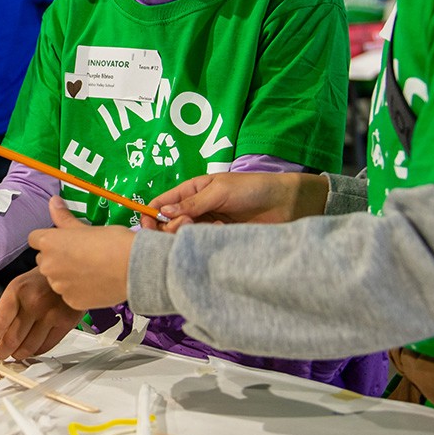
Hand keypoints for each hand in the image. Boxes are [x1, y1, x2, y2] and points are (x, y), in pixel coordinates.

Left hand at [0, 269, 82, 359]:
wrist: (68, 271)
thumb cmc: (41, 280)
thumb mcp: (19, 286)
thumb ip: (6, 310)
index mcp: (17, 291)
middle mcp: (34, 302)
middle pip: (12, 340)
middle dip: (1, 351)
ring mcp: (51, 314)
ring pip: (28, 348)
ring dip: (18, 354)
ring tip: (14, 352)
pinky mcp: (66, 323)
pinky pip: (45, 347)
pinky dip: (35, 351)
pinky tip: (31, 348)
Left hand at [29, 197, 134, 309]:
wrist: (133, 267)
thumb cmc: (111, 241)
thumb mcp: (84, 227)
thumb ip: (63, 217)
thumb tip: (53, 201)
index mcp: (48, 242)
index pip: (35, 239)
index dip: (49, 239)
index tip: (64, 241)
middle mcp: (48, 265)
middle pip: (44, 260)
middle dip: (57, 258)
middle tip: (80, 255)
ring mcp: (59, 285)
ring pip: (56, 278)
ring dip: (66, 275)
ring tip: (90, 270)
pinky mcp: (71, 301)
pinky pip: (68, 294)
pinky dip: (78, 290)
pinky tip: (95, 283)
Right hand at [148, 172, 329, 228]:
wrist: (285, 203)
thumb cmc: (251, 188)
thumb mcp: (219, 190)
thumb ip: (192, 203)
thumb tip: (163, 212)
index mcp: (190, 191)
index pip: (160, 204)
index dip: (150, 215)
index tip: (148, 226)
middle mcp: (194, 210)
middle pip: (167, 225)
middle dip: (171, 228)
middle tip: (189, 225)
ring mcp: (206, 226)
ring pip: (183, 237)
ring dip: (190, 235)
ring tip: (214, 226)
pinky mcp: (218, 241)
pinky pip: (201, 246)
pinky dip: (204, 244)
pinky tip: (222, 233)